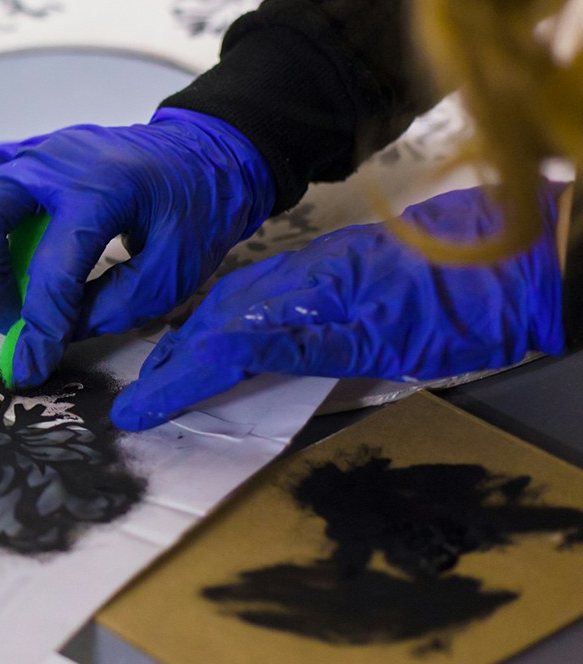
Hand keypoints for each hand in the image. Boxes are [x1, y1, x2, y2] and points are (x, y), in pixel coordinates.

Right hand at [0, 108, 275, 386]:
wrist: (205, 152)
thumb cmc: (195, 213)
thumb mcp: (169, 275)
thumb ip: (108, 308)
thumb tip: (50, 334)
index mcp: (104, 189)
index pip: (53, 265)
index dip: (40, 323)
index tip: (34, 362)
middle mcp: (58, 161)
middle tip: (7, 319)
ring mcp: (37, 149)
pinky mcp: (26, 153)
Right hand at [111, 183, 567, 430]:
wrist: (526, 255)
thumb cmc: (471, 306)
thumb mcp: (392, 340)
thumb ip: (306, 343)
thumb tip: (229, 349)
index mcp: (309, 296)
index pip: (221, 341)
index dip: (176, 379)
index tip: (138, 409)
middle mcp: (303, 277)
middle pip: (216, 319)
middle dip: (170, 361)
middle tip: (137, 396)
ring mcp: (318, 271)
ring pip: (234, 304)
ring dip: (191, 340)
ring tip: (165, 370)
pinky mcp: (334, 271)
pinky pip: (258, 295)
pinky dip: (224, 320)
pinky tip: (224, 334)